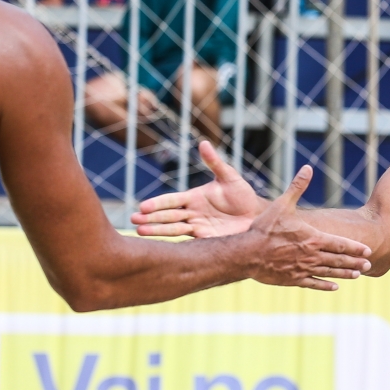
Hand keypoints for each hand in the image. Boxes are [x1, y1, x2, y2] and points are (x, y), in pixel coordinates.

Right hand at [131, 140, 266, 237]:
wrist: (256, 216)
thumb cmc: (242, 194)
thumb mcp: (229, 177)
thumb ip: (215, 162)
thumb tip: (204, 143)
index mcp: (193, 197)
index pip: (171, 200)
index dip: (157, 203)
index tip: (143, 206)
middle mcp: (191, 213)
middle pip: (167, 216)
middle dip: (150, 218)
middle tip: (133, 220)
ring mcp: (197, 227)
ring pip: (173, 229)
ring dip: (157, 231)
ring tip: (140, 232)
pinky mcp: (205, 240)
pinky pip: (187, 242)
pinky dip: (173, 243)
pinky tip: (160, 246)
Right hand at [244, 165, 371, 290]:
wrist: (247, 254)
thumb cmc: (264, 229)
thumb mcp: (282, 205)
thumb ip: (297, 187)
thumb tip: (307, 168)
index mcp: (313, 238)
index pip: (340, 244)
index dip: (355, 248)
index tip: (368, 250)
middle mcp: (312, 255)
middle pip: (339, 260)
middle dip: (355, 263)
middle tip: (368, 265)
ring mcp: (303, 269)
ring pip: (329, 272)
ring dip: (344, 274)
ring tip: (357, 276)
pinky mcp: (293, 279)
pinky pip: (313, 284)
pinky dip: (325, 285)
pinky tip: (334, 287)